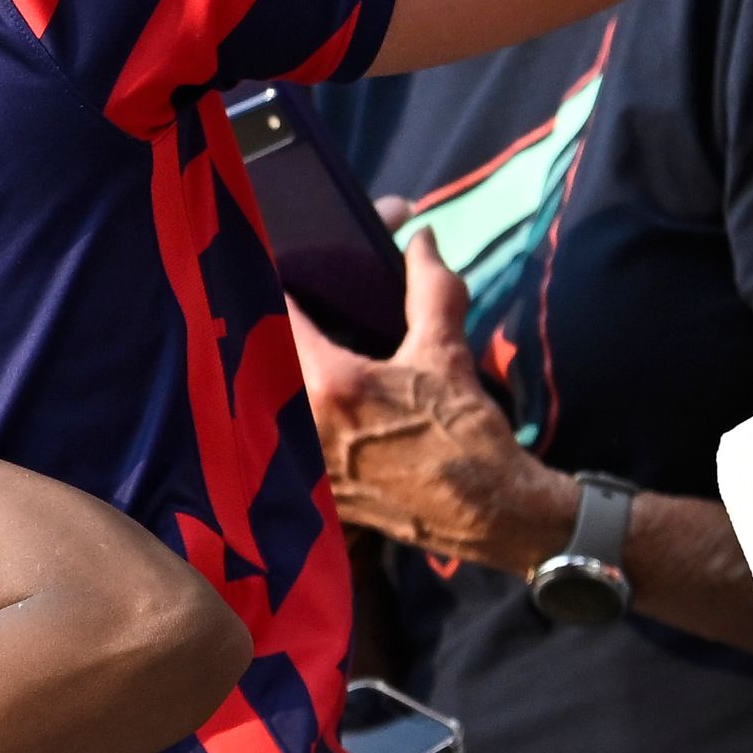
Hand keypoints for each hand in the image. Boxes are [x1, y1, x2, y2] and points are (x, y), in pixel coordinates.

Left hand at [290, 233, 577, 572]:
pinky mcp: (312, 487)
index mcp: (329, 382)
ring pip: (269, 398)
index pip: (275, 313)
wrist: (489, 513)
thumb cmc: (466, 433)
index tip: (282, 267)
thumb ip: (430, 287)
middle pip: (263, 356)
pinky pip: (286, 435)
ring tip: (295, 347)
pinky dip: (292, 410)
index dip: (277, 282)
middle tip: (290, 305)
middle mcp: (302, 423)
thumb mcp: (447, 353)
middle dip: (275, 325)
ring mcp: (302, 461)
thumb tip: (422, 238)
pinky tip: (309, 396)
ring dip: (278, 369)